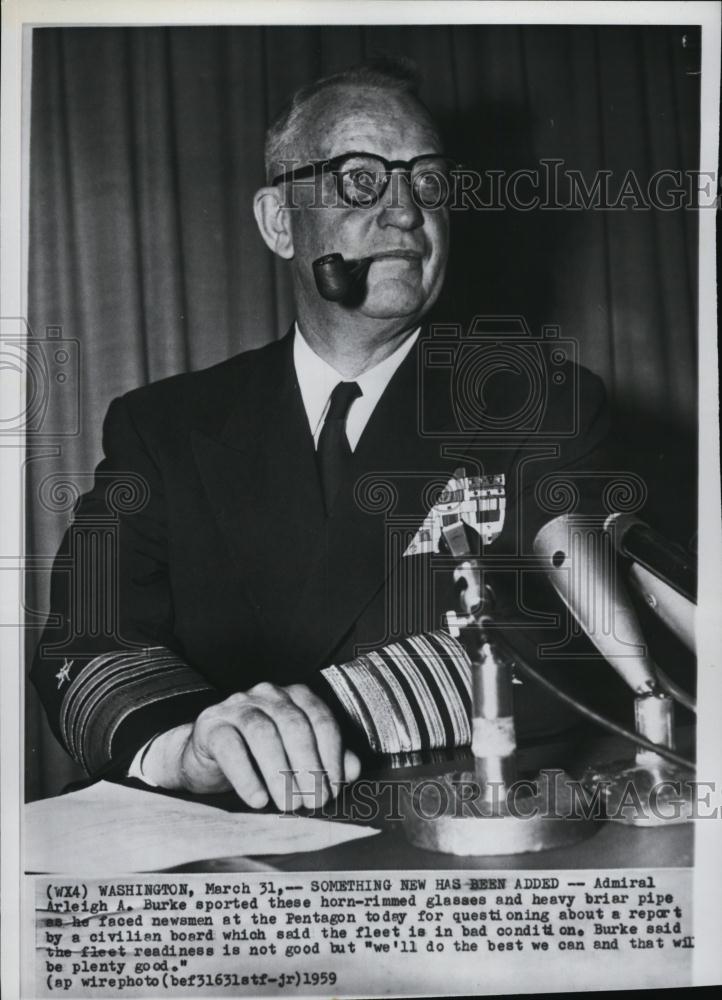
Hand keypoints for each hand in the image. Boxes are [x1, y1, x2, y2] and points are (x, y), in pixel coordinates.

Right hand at [141, 682, 361, 810]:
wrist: (206, 757)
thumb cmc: (258, 756)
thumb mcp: (295, 758)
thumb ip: (326, 759)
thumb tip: (353, 770)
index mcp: (295, 697)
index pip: (321, 720)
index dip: (331, 756)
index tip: (334, 789)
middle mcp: (268, 694)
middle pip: (295, 726)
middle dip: (309, 767)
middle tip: (314, 802)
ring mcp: (238, 706)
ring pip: (264, 734)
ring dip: (280, 774)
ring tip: (289, 805)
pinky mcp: (212, 725)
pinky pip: (231, 748)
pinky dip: (247, 776)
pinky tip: (258, 800)